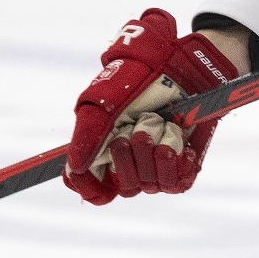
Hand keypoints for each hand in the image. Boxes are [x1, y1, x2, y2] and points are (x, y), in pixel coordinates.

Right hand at [64, 10, 240, 204]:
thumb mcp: (103, 103)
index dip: (91, 188)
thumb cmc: (138, 81)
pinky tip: (181, 145)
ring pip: (149, 184)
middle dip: (129, 154)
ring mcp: (156, 167)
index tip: (96, 179)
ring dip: (155, 150)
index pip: (92, 188)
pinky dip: (177, 162)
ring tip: (163, 124)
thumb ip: (86, 136)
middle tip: (137, 124)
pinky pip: (176, 183)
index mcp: (104, 151)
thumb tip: (76, 167)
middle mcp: (130, 163)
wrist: (180, 69)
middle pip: (123, 186)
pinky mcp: (182, 167)